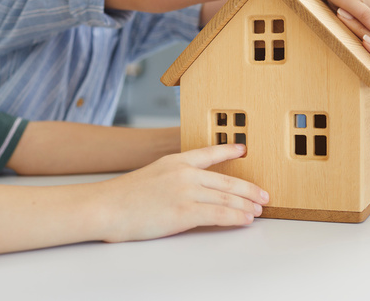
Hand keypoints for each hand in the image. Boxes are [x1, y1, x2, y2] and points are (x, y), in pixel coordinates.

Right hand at [98, 144, 268, 242]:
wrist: (106, 207)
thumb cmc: (123, 197)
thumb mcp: (153, 176)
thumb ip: (174, 178)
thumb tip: (196, 188)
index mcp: (176, 161)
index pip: (209, 153)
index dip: (229, 150)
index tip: (244, 149)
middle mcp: (185, 173)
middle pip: (226, 180)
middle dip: (249, 189)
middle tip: (264, 194)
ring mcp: (186, 191)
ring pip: (226, 197)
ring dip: (246, 204)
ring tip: (259, 209)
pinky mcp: (184, 211)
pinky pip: (219, 214)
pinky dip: (236, 217)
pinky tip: (245, 219)